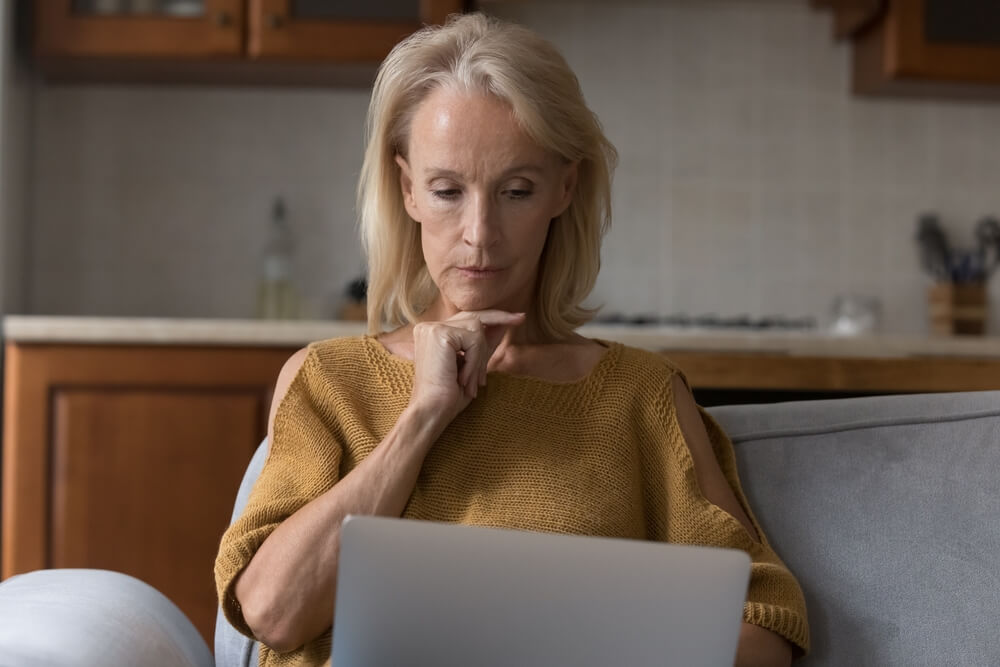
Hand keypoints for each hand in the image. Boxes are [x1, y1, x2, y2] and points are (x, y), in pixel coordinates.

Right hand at [410, 310, 524, 421]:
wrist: (432, 411)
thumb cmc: (449, 394)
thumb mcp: (472, 365)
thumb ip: (484, 344)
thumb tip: (504, 324)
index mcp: (432, 333)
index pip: (467, 319)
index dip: (492, 318)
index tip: (517, 318)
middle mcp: (429, 327)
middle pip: (473, 316)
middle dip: (500, 318)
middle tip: (521, 319)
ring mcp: (432, 328)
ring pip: (476, 330)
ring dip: (481, 358)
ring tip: (473, 381)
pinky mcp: (439, 334)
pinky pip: (473, 341)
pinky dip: (475, 362)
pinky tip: (463, 379)